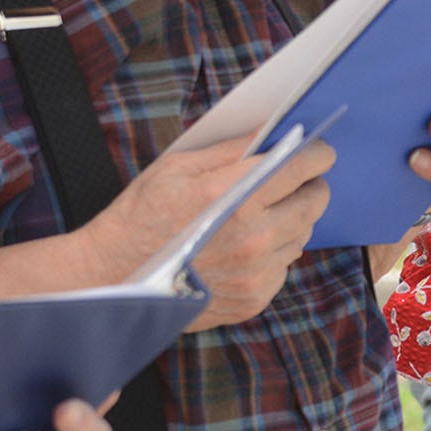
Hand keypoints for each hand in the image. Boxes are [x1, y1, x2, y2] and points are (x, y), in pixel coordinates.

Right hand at [85, 134, 335, 329]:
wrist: (112, 278)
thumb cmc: (140, 215)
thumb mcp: (178, 167)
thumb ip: (232, 150)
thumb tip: (274, 131)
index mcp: (236, 197)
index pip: (302, 166)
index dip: (317, 154)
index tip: (319, 151)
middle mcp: (255, 238)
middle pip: (314, 202)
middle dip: (310, 185)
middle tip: (294, 181)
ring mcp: (257, 273)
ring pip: (302, 234)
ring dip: (290, 220)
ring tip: (260, 215)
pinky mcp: (254, 299)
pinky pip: (283, 266)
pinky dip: (273, 254)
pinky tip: (243, 249)